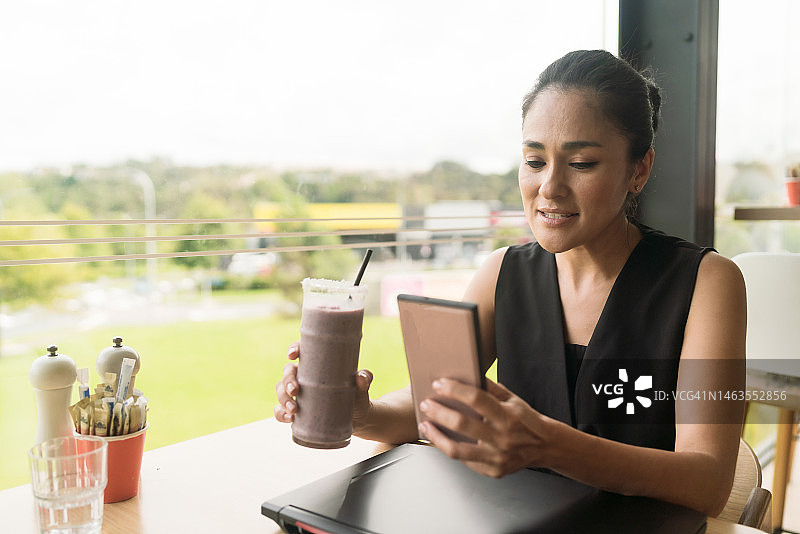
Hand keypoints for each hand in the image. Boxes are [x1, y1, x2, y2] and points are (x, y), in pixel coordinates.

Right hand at [273, 341, 374, 429]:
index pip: (303, 351)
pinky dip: (280, 414)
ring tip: (294, 410)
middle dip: (287, 380)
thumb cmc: (357, 396)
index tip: (293, 355)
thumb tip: (360, 377)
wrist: (357, 419)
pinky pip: (280, 410)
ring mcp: (298, 395)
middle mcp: (304, 377)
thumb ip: (364, 379)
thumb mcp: (362, 388)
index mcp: (317, 365)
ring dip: (283, 399)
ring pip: (281, 391)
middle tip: (294, 390)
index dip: (294, 349)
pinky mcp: (296, 411)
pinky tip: (288, 418)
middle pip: (288, 372)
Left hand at [418, 378, 553, 477]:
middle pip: (462, 425)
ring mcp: (497, 458)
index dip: (455, 390)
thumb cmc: (526, 420)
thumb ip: (491, 388)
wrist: (545, 447)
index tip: (438, 384)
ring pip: (457, 450)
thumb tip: (468, 373)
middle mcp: (503, 438)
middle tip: (426, 404)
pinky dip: (450, 448)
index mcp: (508, 416)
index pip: (477, 399)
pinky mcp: (493, 471)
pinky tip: (440, 439)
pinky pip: (465, 461)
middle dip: (439, 412)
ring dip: (436, 436)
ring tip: (425, 425)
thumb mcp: (513, 399)